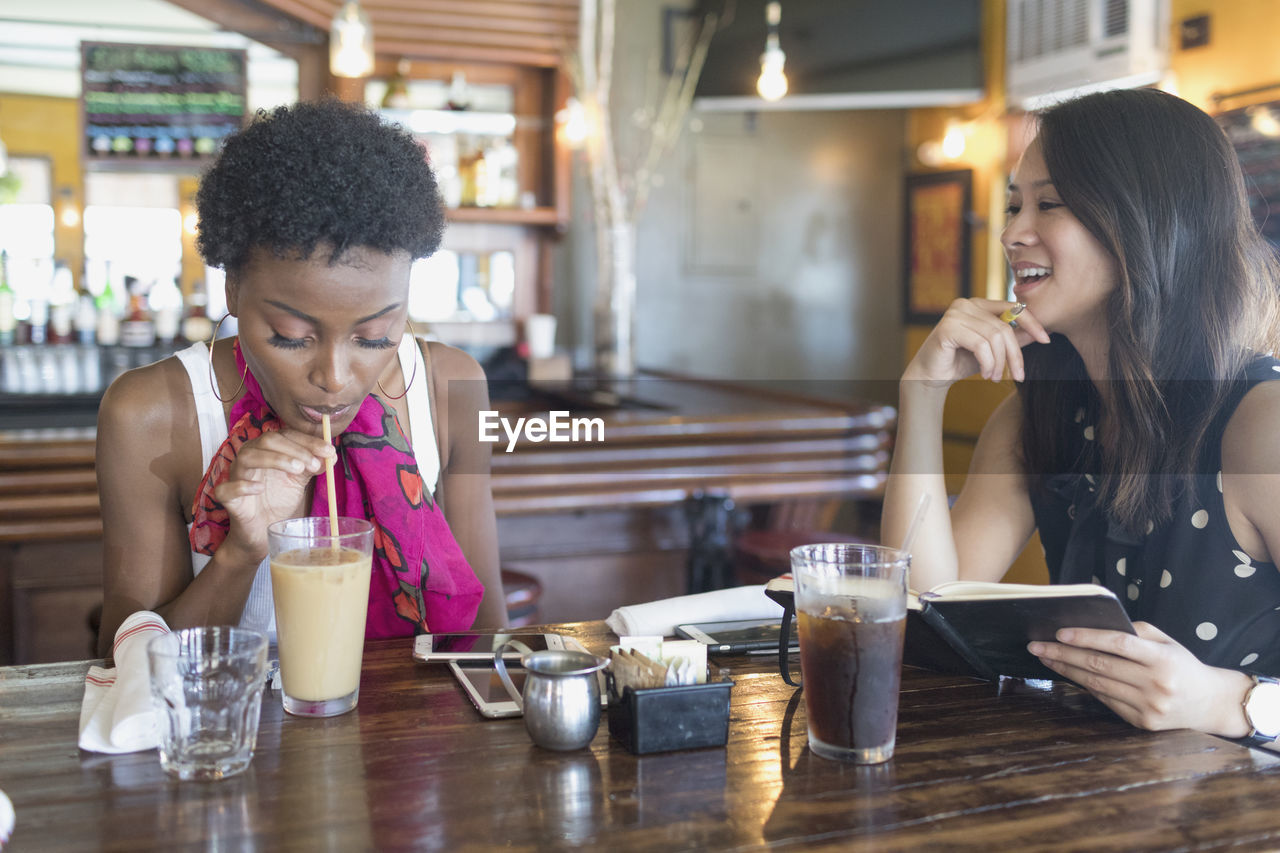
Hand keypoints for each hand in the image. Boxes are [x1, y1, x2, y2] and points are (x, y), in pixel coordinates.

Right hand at [214, 428, 335, 559]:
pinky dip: (243, 486)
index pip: (286, 435)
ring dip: (274, 459)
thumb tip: (331, 455)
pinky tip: (259, 488)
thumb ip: (312, 466)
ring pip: (247, 457)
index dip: (308, 441)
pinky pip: (227, 488)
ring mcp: (237, 476)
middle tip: (314, 464)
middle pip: (268, 441)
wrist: (262, 531)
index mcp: (267, 449)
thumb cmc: (278, 500)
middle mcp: (250, 457)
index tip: (329, 451)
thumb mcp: (299, 480)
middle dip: (295, 449)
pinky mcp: (227, 498)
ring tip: (297, 470)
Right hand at [902, 298, 1049, 387]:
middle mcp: (966, 304)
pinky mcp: (947, 327)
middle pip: (1004, 327)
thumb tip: (1038, 333)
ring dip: (998, 362)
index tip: (1046, 340)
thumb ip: (1012, 339)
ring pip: (994, 337)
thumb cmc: (960, 362)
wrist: (930, 377)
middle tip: (1018, 375)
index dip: (1032, 323)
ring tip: (994, 377)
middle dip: (1014, 354)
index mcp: (978, 305)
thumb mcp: (992, 350)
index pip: (1012, 307)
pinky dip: (987, 363)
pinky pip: (980, 345)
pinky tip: (984, 374)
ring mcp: (955, 313)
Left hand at [1029, 622, 1252, 735]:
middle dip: (1064, 655)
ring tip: (1047, 659)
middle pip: (1100, 666)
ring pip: (1097, 685)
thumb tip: (1095, 627)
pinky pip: (1106, 701)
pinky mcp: (1142, 723)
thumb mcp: (1167, 642)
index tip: (1059, 633)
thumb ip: (1136, 632)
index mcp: (1163, 659)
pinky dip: (1086, 687)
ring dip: (1067, 671)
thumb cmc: (1183, 666)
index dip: (1086, 637)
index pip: (1118, 643)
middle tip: (1037, 646)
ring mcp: (1149, 707)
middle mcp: (1156, 684)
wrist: (1210, 703)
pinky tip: (1069, 675)